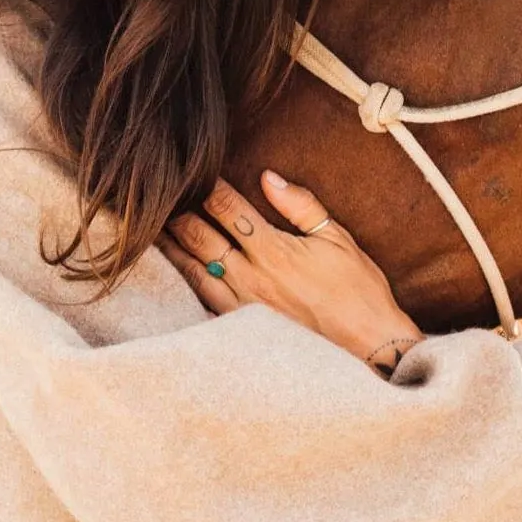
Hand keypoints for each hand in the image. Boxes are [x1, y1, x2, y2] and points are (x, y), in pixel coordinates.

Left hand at [161, 173, 423, 370]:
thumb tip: (269, 178)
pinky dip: (183, 286)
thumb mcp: (339, 240)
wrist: (370, 349)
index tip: (194, 172)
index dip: (208, 189)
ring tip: (151, 229)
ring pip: (192, 272)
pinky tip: (171, 277)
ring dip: (171, 248)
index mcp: (275, 251)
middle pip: (200, 238)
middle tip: (159, 195)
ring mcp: (242, 307)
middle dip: (178, 213)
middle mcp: (251, 278)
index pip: (229, 210)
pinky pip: (201, 305)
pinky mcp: (241, 332)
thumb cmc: (359, 293)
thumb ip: (302, 207)